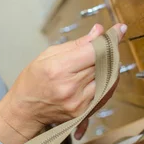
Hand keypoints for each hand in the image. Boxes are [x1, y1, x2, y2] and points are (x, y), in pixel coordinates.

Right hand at [0, 23, 125, 143]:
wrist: (25, 110)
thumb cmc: (33, 80)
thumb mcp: (47, 55)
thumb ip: (76, 44)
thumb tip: (99, 31)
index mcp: (59, 69)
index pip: (94, 51)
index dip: (108, 39)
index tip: (118, 30)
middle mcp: (70, 87)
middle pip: (103, 64)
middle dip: (108, 52)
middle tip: (108, 44)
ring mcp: (78, 102)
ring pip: (108, 79)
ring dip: (109, 68)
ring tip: (101, 62)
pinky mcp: (83, 112)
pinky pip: (105, 93)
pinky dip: (106, 82)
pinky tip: (99, 76)